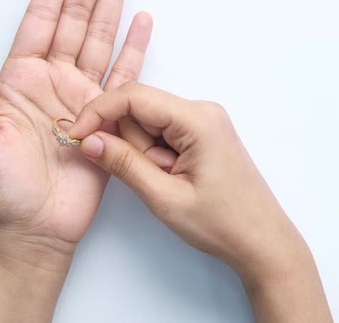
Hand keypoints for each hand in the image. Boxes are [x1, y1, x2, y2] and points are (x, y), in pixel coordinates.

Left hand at [0, 0, 152, 252]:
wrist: (34, 225)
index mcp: (19, 81)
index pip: (39, 25)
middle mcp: (52, 84)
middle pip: (72, 26)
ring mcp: (81, 99)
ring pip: (99, 44)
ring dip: (110, 14)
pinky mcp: (106, 118)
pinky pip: (123, 78)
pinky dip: (134, 50)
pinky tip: (141, 26)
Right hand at [69, 82, 332, 321]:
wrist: (262, 241)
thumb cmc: (221, 223)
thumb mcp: (165, 197)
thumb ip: (124, 164)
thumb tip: (88, 140)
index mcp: (197, 119)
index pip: (133, 96)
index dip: (98, 113)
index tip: (76, 137)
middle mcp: (202, 110)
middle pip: (141, 109)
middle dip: (131, 143)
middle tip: (152, 178)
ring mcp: (204, 122)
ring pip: (149, 123)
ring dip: (145, 153)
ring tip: (168, 183)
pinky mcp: (202, 135)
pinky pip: (163, 133)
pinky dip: (156, 155)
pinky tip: (171, 177)